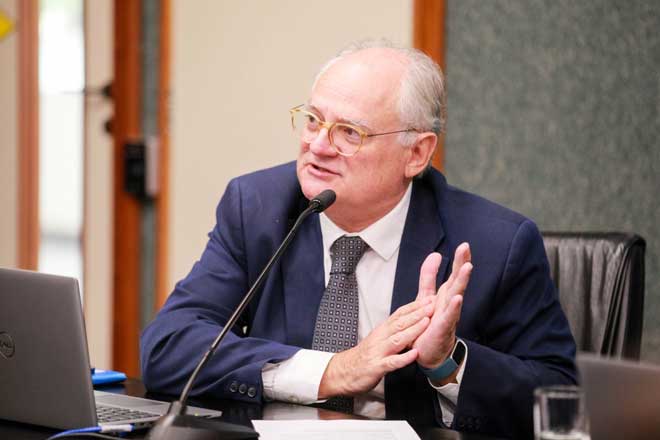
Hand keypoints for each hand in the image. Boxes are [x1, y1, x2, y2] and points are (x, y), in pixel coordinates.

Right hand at [318, 297, 434, 398]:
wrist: (343, 372)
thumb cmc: (364, 356)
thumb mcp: (379, 338)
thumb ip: (393, 330)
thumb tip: (412, 319)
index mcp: (382, 330)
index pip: (400, 314)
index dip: (415, 306)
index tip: (430, 298)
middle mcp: (381, 338)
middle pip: (400, 323)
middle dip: (418, 313)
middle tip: (433, 304)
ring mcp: (379, 352)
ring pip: (397, 339)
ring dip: (412, 330)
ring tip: (426, 322)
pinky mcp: (377, 367)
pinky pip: (391, 362)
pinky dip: (404, 358)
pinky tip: (415, 354)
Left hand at [413, 243, 471, 374]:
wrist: (428, 352)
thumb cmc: (430, 324)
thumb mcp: (426, 296)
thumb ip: (429, 277)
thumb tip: (435, 254)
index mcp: (446, 294)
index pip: (454, 274)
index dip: (459, 260)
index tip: (464, 245)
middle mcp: (450, 303)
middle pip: (457, 281)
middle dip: (462, 264)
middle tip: (465, 248)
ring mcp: (448, 315)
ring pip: (456, 295)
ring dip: (461, 282)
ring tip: (467, 267)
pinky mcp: (443, 328)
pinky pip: (449, 317)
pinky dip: (454, 308)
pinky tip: (458, 298)